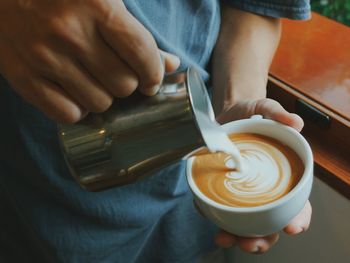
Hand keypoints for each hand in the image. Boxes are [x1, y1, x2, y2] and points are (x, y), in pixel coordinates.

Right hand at [0, 0, 179, 122]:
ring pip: (99, 103)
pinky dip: (78, 109)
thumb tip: (170, 64)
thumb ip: (137, 34)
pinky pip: (67, 114)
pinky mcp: (22, 76)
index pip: (142, 54)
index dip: (154, 74)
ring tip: (94, 80)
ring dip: (104, 97)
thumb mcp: (103, 1)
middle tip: (118, 74)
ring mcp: (43, 56)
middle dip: (128, 84)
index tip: (151, 79)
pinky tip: (76, 93)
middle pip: (123, 85)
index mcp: (96, 5)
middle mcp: (69, 32)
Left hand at [214, 98, 311, 252]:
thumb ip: (277, 113)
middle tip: (252, 244)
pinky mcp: (221, 189)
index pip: (298, 203)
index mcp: (283, 176)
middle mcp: (264, 189)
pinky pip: (221, 209)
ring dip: (237, 236)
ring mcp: (242, 192)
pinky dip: (215, 217)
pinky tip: (209, 216)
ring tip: (226, 239)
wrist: (224, 115)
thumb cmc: (249, 115)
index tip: (292, 227)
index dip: (298, 218)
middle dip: (264, 238)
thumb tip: (295, 122)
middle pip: (271, 222)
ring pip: (246, 223)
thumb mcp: (263, 109)